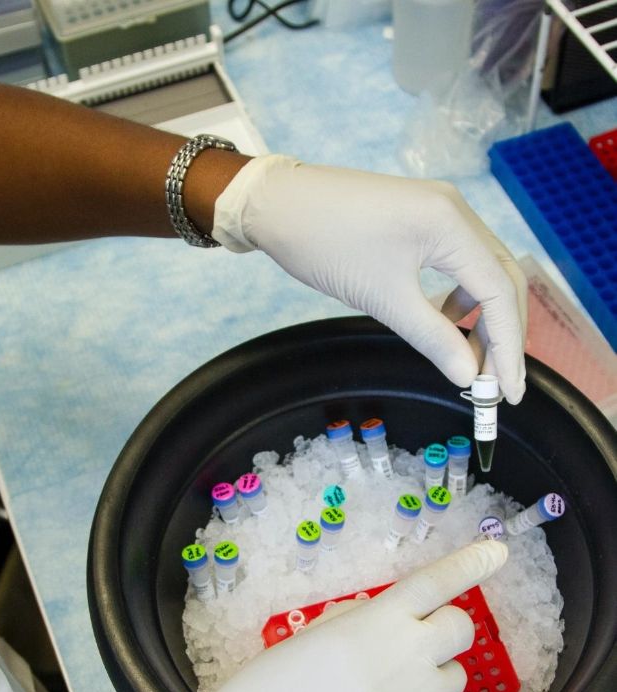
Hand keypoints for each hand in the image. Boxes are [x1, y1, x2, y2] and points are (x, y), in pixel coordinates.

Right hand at [122, 541, 508, 691]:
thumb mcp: (303, 641)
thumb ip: (352, 624)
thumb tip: (382, 620)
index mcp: (370, 624)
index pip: (434, 583)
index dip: (469, 563)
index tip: (496, 551)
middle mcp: (404, 659)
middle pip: (459, 628)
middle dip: (443, 627)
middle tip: (413, 642)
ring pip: (455, 678)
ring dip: (432, 675)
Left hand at [211, 156, 526, 403]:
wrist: (278, 204)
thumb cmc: (324, 246)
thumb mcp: (381, 298)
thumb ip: (432, 337)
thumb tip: (466, 375)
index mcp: (451, 225)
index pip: (502, 291)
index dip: (510, 346)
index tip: (507, 392)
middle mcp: (455, 211)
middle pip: (502, 279)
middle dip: (502, 335)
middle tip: (494, 383)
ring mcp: (439, 210)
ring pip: (481, 270)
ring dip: (481, 316)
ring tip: (468, 357)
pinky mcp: (420, 217)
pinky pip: (456, 261)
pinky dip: (458, 296)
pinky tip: (443, 318)